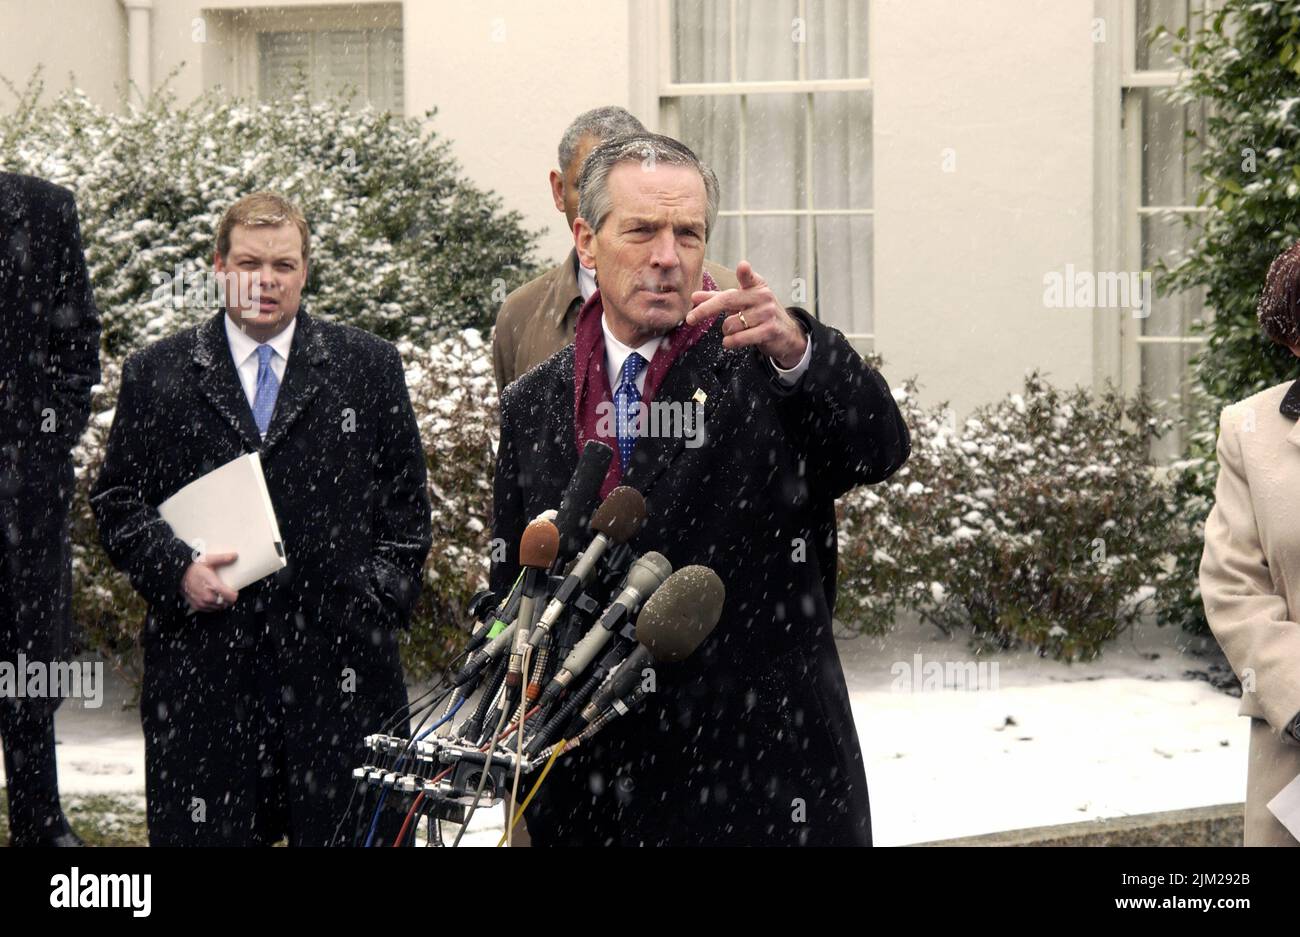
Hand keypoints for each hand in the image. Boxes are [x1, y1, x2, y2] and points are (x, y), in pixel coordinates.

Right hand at [181, 552, 238, 612]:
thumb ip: (223, 558)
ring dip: (221, 602)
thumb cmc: (193, 567)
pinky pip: (210, 610)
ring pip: (218, 607)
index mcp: (213, 586)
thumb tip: (235, 555)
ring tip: (220, 595)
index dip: (234, 594)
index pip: (230, 597)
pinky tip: (212, 598)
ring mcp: (202, 603)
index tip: (234, 590)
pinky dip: (213, 606)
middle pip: (226, 603)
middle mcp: (208, 597)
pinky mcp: (196, 606)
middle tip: (227, 592)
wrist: (177, 574)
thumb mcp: (208, 560)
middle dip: (229, 598)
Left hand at [685, 261, 807, 368]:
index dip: (745, 272)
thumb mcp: (742, 302)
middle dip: (706, 310)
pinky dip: (730, 342)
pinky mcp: (769, 331)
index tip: (743, 266)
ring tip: (735, 331)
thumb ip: (718, 298)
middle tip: (690, 318)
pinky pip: (739, 338)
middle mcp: (763, 297)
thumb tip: (694, 297)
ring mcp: (767, 314)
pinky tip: (731, 342)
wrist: (786, 334)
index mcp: (756, 286)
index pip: (749, 277)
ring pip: (730, 324)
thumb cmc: (759, 314)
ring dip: (726, 331)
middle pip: (728, 301)